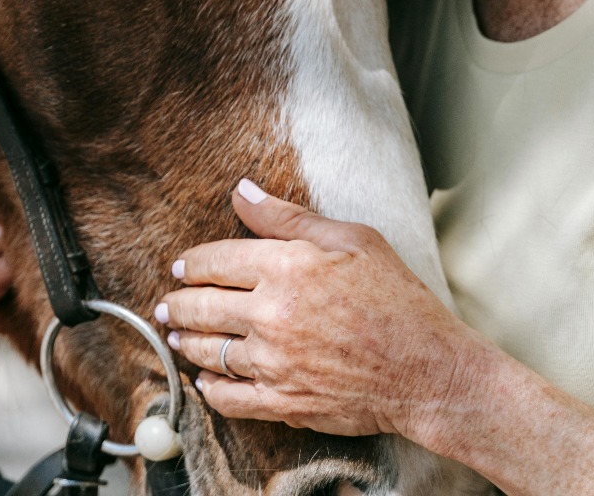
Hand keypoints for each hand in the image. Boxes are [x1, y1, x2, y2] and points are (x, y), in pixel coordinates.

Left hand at [156, 178, 481, 442]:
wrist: (425, 369)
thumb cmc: (398, 300)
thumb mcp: (355, 239)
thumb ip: (290, 217)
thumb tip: (243, 191)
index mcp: (288, 267)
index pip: (216, 260)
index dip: (192, 262)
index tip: (183, 266)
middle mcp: (271, 314)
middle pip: (201, 306)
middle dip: (177, 302)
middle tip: (168, 302)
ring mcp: (272, 362)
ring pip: (207, 351)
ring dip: (186, 341)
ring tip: (178, 336)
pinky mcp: (280, 402)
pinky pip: (226, 398)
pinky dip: (209, 389)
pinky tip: (206, 381)